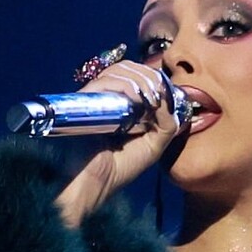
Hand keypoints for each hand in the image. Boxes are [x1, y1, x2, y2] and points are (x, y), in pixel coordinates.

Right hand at [54, 57, 186, 224]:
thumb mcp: (154, 145)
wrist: (93, 183)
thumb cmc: (119, 168)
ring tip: (150, 99)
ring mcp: (95, 98)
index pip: (138, 75)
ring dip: (140, 79)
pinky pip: (104, 82)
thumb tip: (167, 98)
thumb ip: (166, 123)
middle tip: (159, 94)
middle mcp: (107, 97)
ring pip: (118, 70)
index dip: (154, 78)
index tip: (166, 93)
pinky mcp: (84, 101)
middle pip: (128, 67)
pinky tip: (138, 100)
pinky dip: (125, 86)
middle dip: (149, 76)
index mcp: (123, 105)